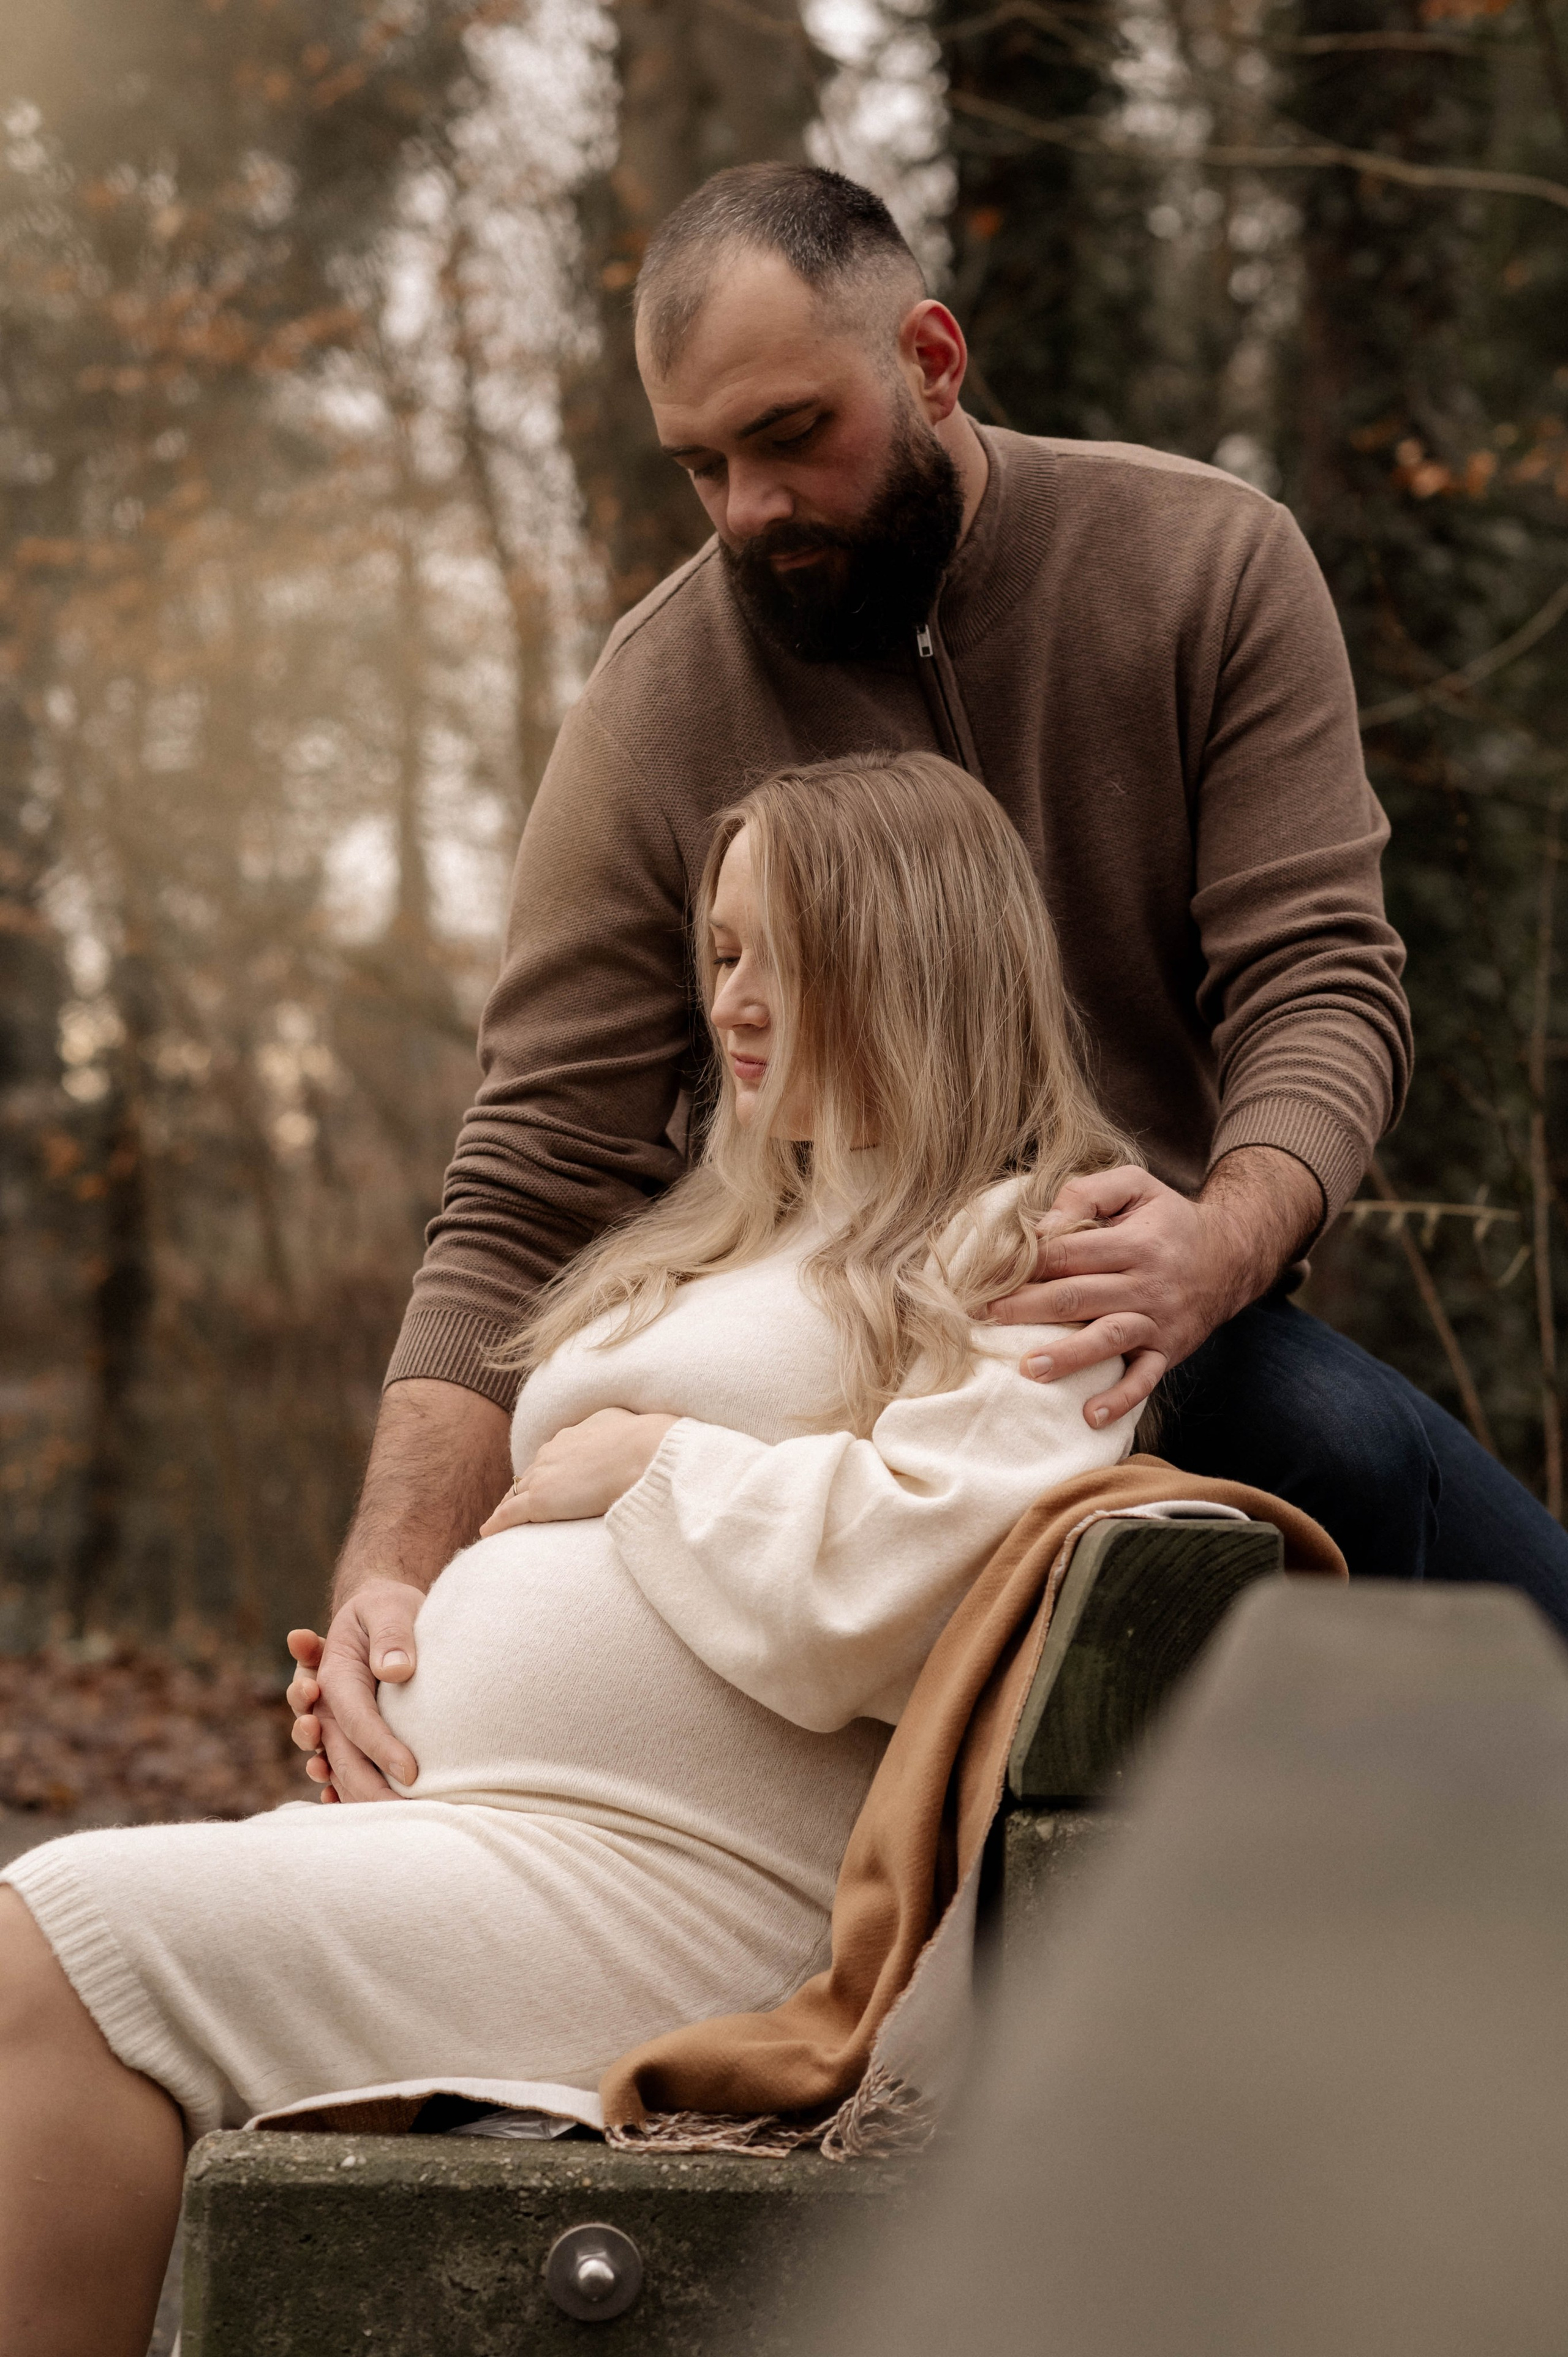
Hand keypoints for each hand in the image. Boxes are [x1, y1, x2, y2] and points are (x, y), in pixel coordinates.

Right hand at [286, 1578, 426, 1802]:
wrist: (380, 1613)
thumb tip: (397, 1672)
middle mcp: (325, 1704)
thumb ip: (392, 1634)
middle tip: (394, 1811)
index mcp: (334, 1673)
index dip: (382, 1748)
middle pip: (338, 1753)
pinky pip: (338, 1767)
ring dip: (342, 1788)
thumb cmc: (387, 1610)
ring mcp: (332, 1722)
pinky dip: (339, 1790)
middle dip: (363, 1786)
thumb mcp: (390, 1608)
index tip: (413, 1773)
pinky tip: (347, 1808)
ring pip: (331, 1764)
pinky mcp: (346, 1732)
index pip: (357, 1719)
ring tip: (350, 1804)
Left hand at [481, 1408, 676, 1530]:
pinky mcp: (540, 1500)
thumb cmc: (648, 1443)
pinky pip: (509, 1514)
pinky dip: (497, 1524)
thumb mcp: (633, 1428)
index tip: (550, 1482)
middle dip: (525, 1488)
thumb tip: (636, 1437)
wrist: (644, 1454)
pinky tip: (488, 1533)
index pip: (553, 1456)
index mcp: (574, 1435)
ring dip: (508, 1506)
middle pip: (530, 1474)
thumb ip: (624, 1434)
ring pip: (515, 1493)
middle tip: (519, 1505)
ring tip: (500, 1522)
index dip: (549, 1471)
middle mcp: (553, 1451)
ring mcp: (544, 1475)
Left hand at [985, 1151, 1322, 1426]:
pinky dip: (1120, 1399)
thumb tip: (1044, 1224)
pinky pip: (1145, 1379)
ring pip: (1108, 1339)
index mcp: (1135, 1241)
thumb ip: (1088, 1194)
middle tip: (984, 1317)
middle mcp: (1148, 1283)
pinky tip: (1091, 1414)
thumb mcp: (1136, 1186)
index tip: (990, 1274)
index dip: (1028, 1262)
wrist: (1231, 1255)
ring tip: (1027, 1368)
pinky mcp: (1168, 1350)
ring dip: (1067, 1355)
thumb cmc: (1167, 1220)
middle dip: (1027, 1307)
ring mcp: (1158, 1320)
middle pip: (1078, 1296)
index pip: (1070, 1252)